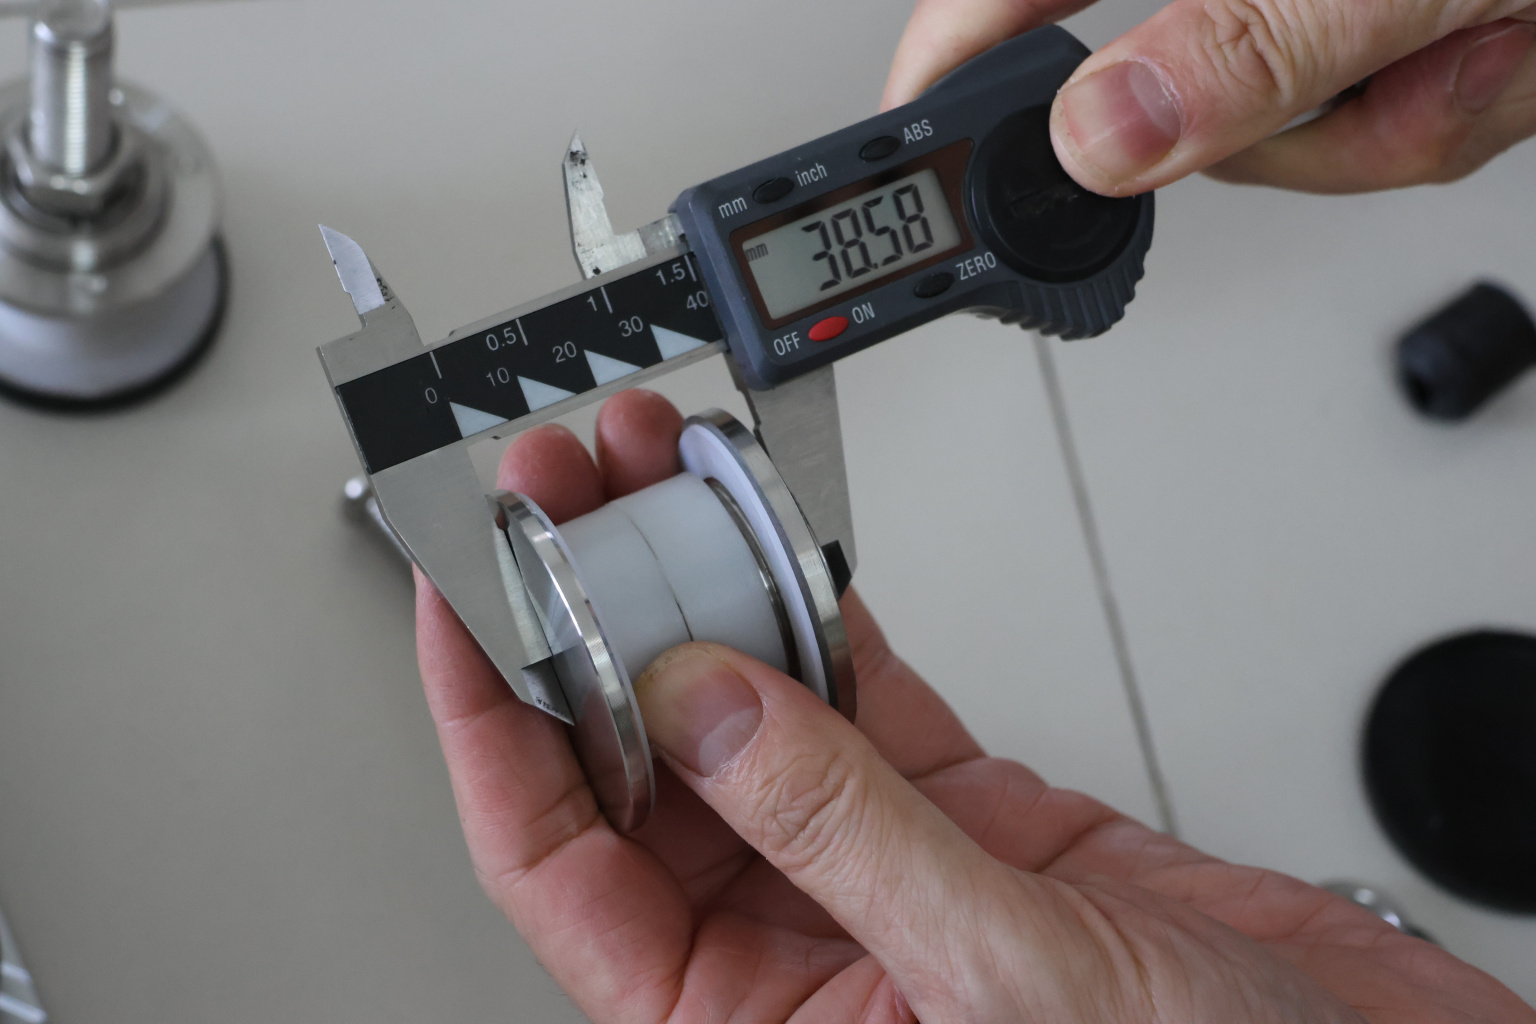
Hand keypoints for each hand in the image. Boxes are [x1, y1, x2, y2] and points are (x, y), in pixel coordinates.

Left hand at [416, 389, 1531, 1021]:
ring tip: (645, 477)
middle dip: (590, 615)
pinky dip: (810, 603)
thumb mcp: (991, 975)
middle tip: (557, 497)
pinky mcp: (954, 813)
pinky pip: (851, 690)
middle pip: (637, 760)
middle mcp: (788, 949)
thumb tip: (697, 700)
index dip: (493, 725)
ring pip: (740, 707)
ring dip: (691, 588)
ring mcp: (869, 867)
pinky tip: (765, 533)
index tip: (464, 606)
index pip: (556, 862)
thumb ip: (832, 829)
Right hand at [883, 0, 1535, 193]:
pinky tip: (1514, 38)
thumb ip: (1259, 38)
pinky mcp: (1382, 28)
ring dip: (1411, 115)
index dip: (958, 56)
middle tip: (1404, 70)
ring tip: (1501, 27)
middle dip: (1299, 121)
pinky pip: (1374, 129)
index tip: (917, 130)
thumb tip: (1103, 133)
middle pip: (1170, 92)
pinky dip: (1459, 107)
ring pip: (1289, 134)